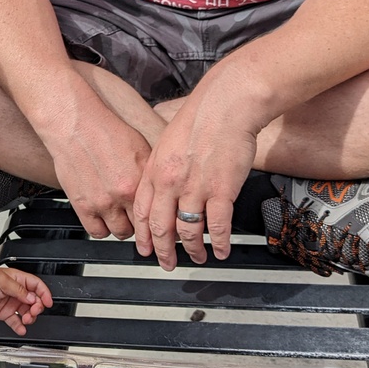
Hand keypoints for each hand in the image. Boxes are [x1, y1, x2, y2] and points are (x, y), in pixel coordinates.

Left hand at [0, 267, 52, 335]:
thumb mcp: (4, 281)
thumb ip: (19, 290)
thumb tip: (32, 298)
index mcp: (20, 281)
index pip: (37, 286)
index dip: (44, 294)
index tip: (48, 302)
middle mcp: (19, 293)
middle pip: (35, 301)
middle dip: (37, 308)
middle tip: (33, 312)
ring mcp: (13, 304)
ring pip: (28, 313)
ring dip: (29, 318)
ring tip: (25, 320)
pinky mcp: (7, 314)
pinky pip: (16, 321)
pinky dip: (19, 327)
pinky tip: (21, 329)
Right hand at [47, 111, 150, 240]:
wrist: (75, 125)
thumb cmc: (105, 131)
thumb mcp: (140, 148)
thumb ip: (149, 175)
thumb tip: (159, 190)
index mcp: (139, 180)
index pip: (156, 213)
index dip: (156, 216)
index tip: (155, 218)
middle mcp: (121, 194)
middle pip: (140, 227)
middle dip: (141, 222)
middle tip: (138, 215)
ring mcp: (101, 202)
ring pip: (119, 232)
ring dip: (122, 226)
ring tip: (120, 215)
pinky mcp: (82, 205)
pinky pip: (96, 232)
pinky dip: (102, 228)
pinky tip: (103, 217)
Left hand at [133, 95, 256, 270]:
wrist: (227, 104)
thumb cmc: (201, 117)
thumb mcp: (167, 141)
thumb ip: (161, 168)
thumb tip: (160, 187)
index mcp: (155, 170)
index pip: (142, 212)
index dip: (143, 236)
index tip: (146, 248)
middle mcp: (170, 182)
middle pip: (161, 228)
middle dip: (163, 251)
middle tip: (167, 263)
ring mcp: (195, 188)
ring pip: (188, 231)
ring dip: (193, 250)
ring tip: (198, 257)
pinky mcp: (221, 190)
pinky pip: (218, 226)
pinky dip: (220, 242)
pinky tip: (222, 250)